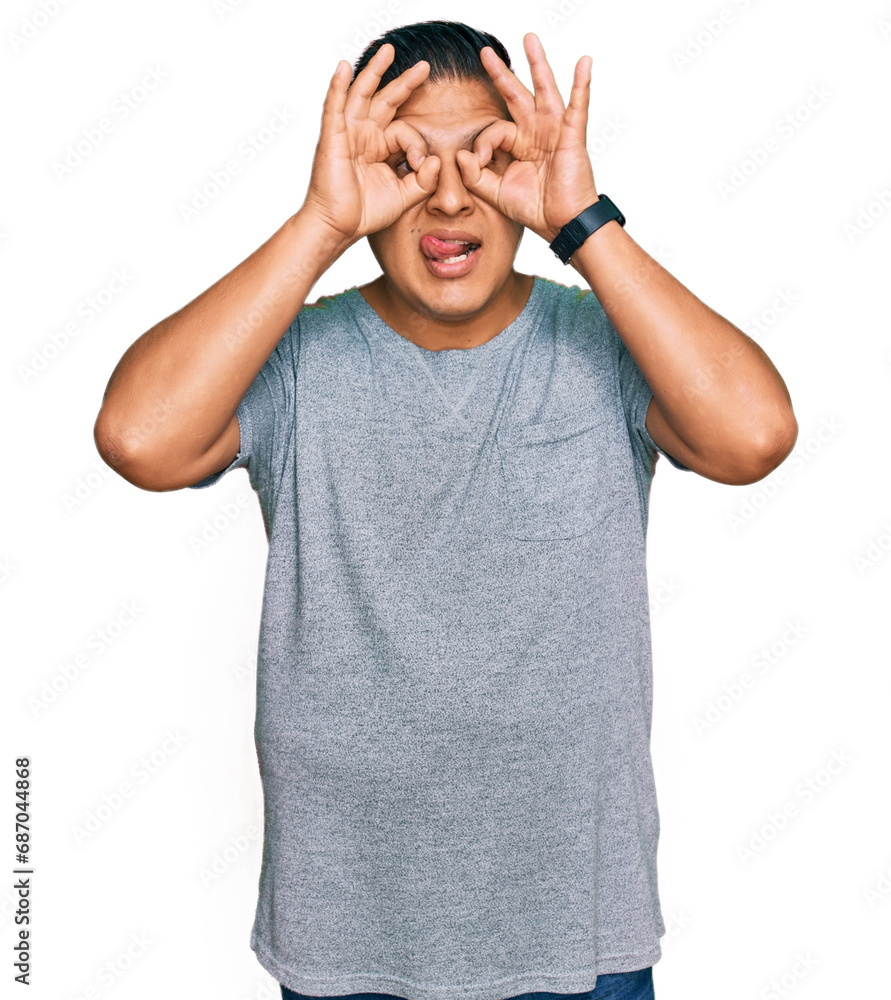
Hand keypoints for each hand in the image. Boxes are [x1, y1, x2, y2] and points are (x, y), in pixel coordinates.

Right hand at [301, 44, 441, 246]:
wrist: (340, 226)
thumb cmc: (366, 212)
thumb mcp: (404, 196)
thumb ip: (424, 180)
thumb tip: (436, 159)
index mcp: (379, 147)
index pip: (404, 131)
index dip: (416, 145)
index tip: (419, 166)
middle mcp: (364, 135)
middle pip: (385, 100)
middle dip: (404, 82)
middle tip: (425, 66)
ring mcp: (347, 133)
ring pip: (361, 94)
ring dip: (374, 71)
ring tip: (388, 50)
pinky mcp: (332, 138)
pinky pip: (334, 107)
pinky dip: (338, 87)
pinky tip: (343, 67)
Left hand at [455, 33, 599, 243]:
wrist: (561, 224)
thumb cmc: (535, 209)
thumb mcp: (496, 193)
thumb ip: (476, 175)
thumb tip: (461, 154)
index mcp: (520, 145)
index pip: (495, 129)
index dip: (483, 144)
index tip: (478, 163)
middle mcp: (536, 133)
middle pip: (517, 96)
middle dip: (502, 74)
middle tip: (485, 53)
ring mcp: (555, 131)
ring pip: (544, 90)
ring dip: (537, 63)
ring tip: (529, 39)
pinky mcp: (572, 136)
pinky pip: (577, 106)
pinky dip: (581, 84)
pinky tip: (584, 63)